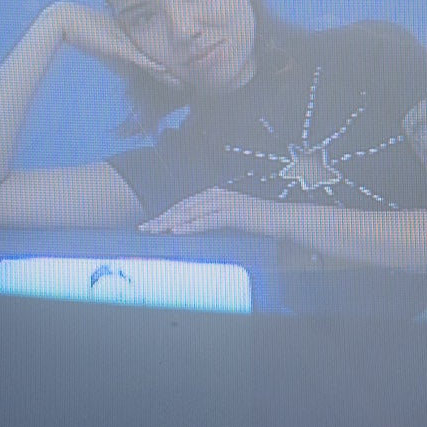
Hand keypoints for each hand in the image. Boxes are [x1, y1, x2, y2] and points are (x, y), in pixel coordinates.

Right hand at [47, 1, 178, 98]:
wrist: (69, 20)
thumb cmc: (86, 33)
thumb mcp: (106, 48)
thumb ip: (118, 58)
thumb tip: (129, 72)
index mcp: (132, 43)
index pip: (153, 60)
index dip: (167, 71)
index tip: (180, 81)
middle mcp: (133, 43)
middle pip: (157, 61)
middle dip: (172, 75)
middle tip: (189, 85)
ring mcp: (127, 44)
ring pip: (152, 61)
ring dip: (167, 74)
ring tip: (182, 83)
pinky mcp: (118, 46)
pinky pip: (137, 58)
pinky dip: (151, 65)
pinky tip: (163, 70)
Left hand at [140, 187, 269, 236]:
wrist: (283, 220)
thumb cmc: (258, 222)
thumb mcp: (233, 218)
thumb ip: (215, 219)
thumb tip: (193, 229)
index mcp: (216, 195)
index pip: (185, 205)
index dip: (165, 214)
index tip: (150, 225)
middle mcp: (218, 195)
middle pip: (184, 207)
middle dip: (161, 218)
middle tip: (143, 229)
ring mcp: (226, 203)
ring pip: (191, 213)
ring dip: (171, 222)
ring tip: (154, 231)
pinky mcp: (234, 214)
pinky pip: (207, 220)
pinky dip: (191, 226)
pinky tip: (177, 231)